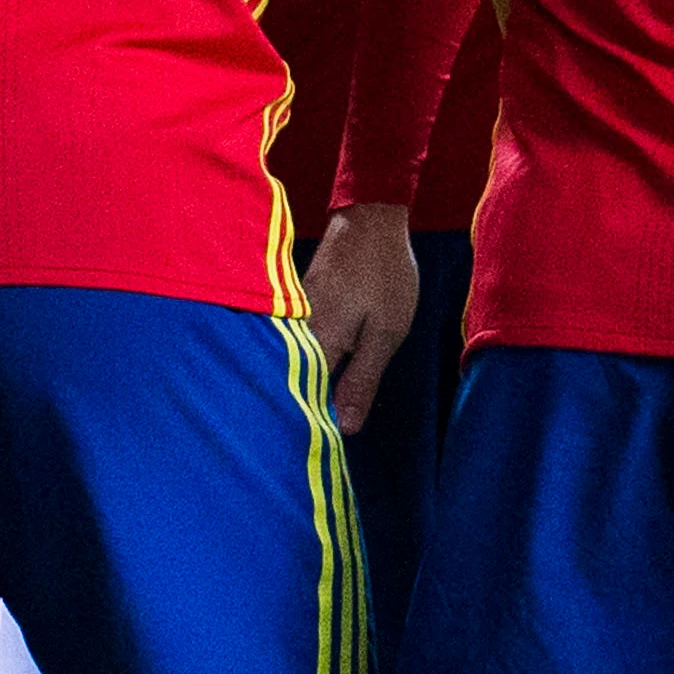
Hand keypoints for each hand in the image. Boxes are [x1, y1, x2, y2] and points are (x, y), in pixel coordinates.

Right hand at [305, 201, 425, 431]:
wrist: (369, 219)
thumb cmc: (385, 275)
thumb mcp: (386, 333)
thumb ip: (362, 381)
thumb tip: (344, 427)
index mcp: (319, 343)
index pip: (305, 401)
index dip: (311, 429)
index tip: (317, 454)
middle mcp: (295, 333)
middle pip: (288, 385)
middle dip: (297, 414)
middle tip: (302, 445)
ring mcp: (292, 317)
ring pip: (287, 366)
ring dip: (297, 389)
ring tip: (301, 417)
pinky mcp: (295, 306)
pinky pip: (290, 346)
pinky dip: (299, 364)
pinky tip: (309, 377)